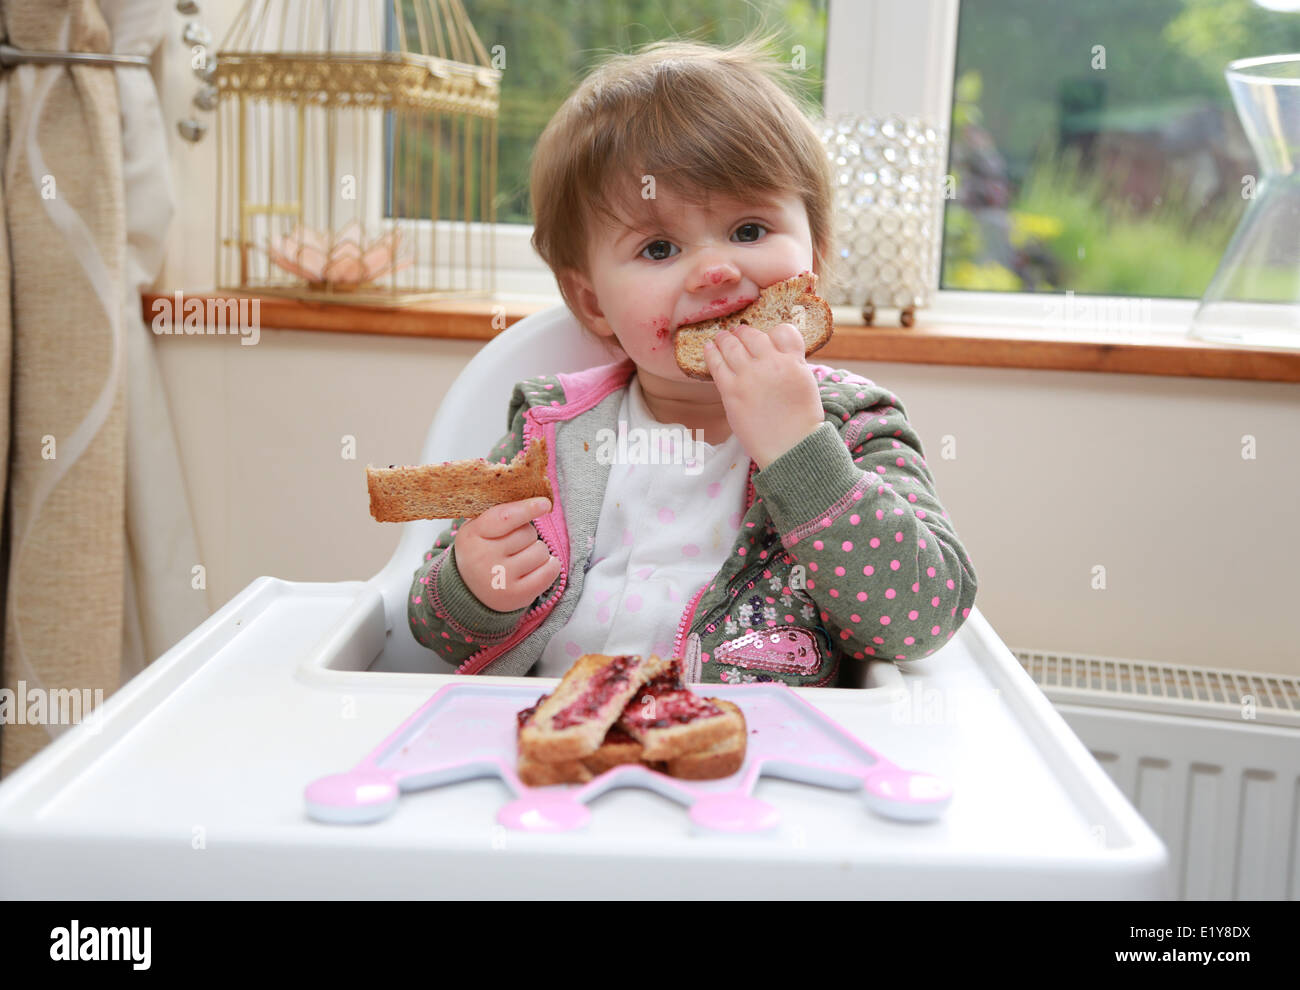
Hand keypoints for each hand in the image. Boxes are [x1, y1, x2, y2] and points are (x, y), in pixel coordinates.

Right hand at [453, 497, 560, 611]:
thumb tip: (533, 498)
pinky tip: (538, 567)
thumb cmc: (481, 552)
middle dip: (527, 535)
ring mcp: (501, 578)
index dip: (527, 508)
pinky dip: (550, 566)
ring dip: (538, 551)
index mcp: (472, 536)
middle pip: (528, 533)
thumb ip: (499, 514)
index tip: (545, 503)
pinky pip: (550, 571)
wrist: (470, 592)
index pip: (505, 518)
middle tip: (513, 545)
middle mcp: (484, 558)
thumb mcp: (477, 530)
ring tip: (521, 559)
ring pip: (541, 551)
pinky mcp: (518, 595)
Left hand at [703, 322, 823, 469]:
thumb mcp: (806, 383)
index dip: (774, 333)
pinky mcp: (731, 391)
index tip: (767, 338)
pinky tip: (709, 348)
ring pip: (731, 345)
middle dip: (744, 332)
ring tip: (722, 337)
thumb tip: (777, 352)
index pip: (783, 331)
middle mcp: (770, 364)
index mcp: (793, 361)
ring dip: (726, 339)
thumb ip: (792, 363)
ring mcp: (748, 377)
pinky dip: (711, 353)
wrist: (790, 447)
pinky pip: (716, 365)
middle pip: (752, 335)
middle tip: (738, 332)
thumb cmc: (801, 420)